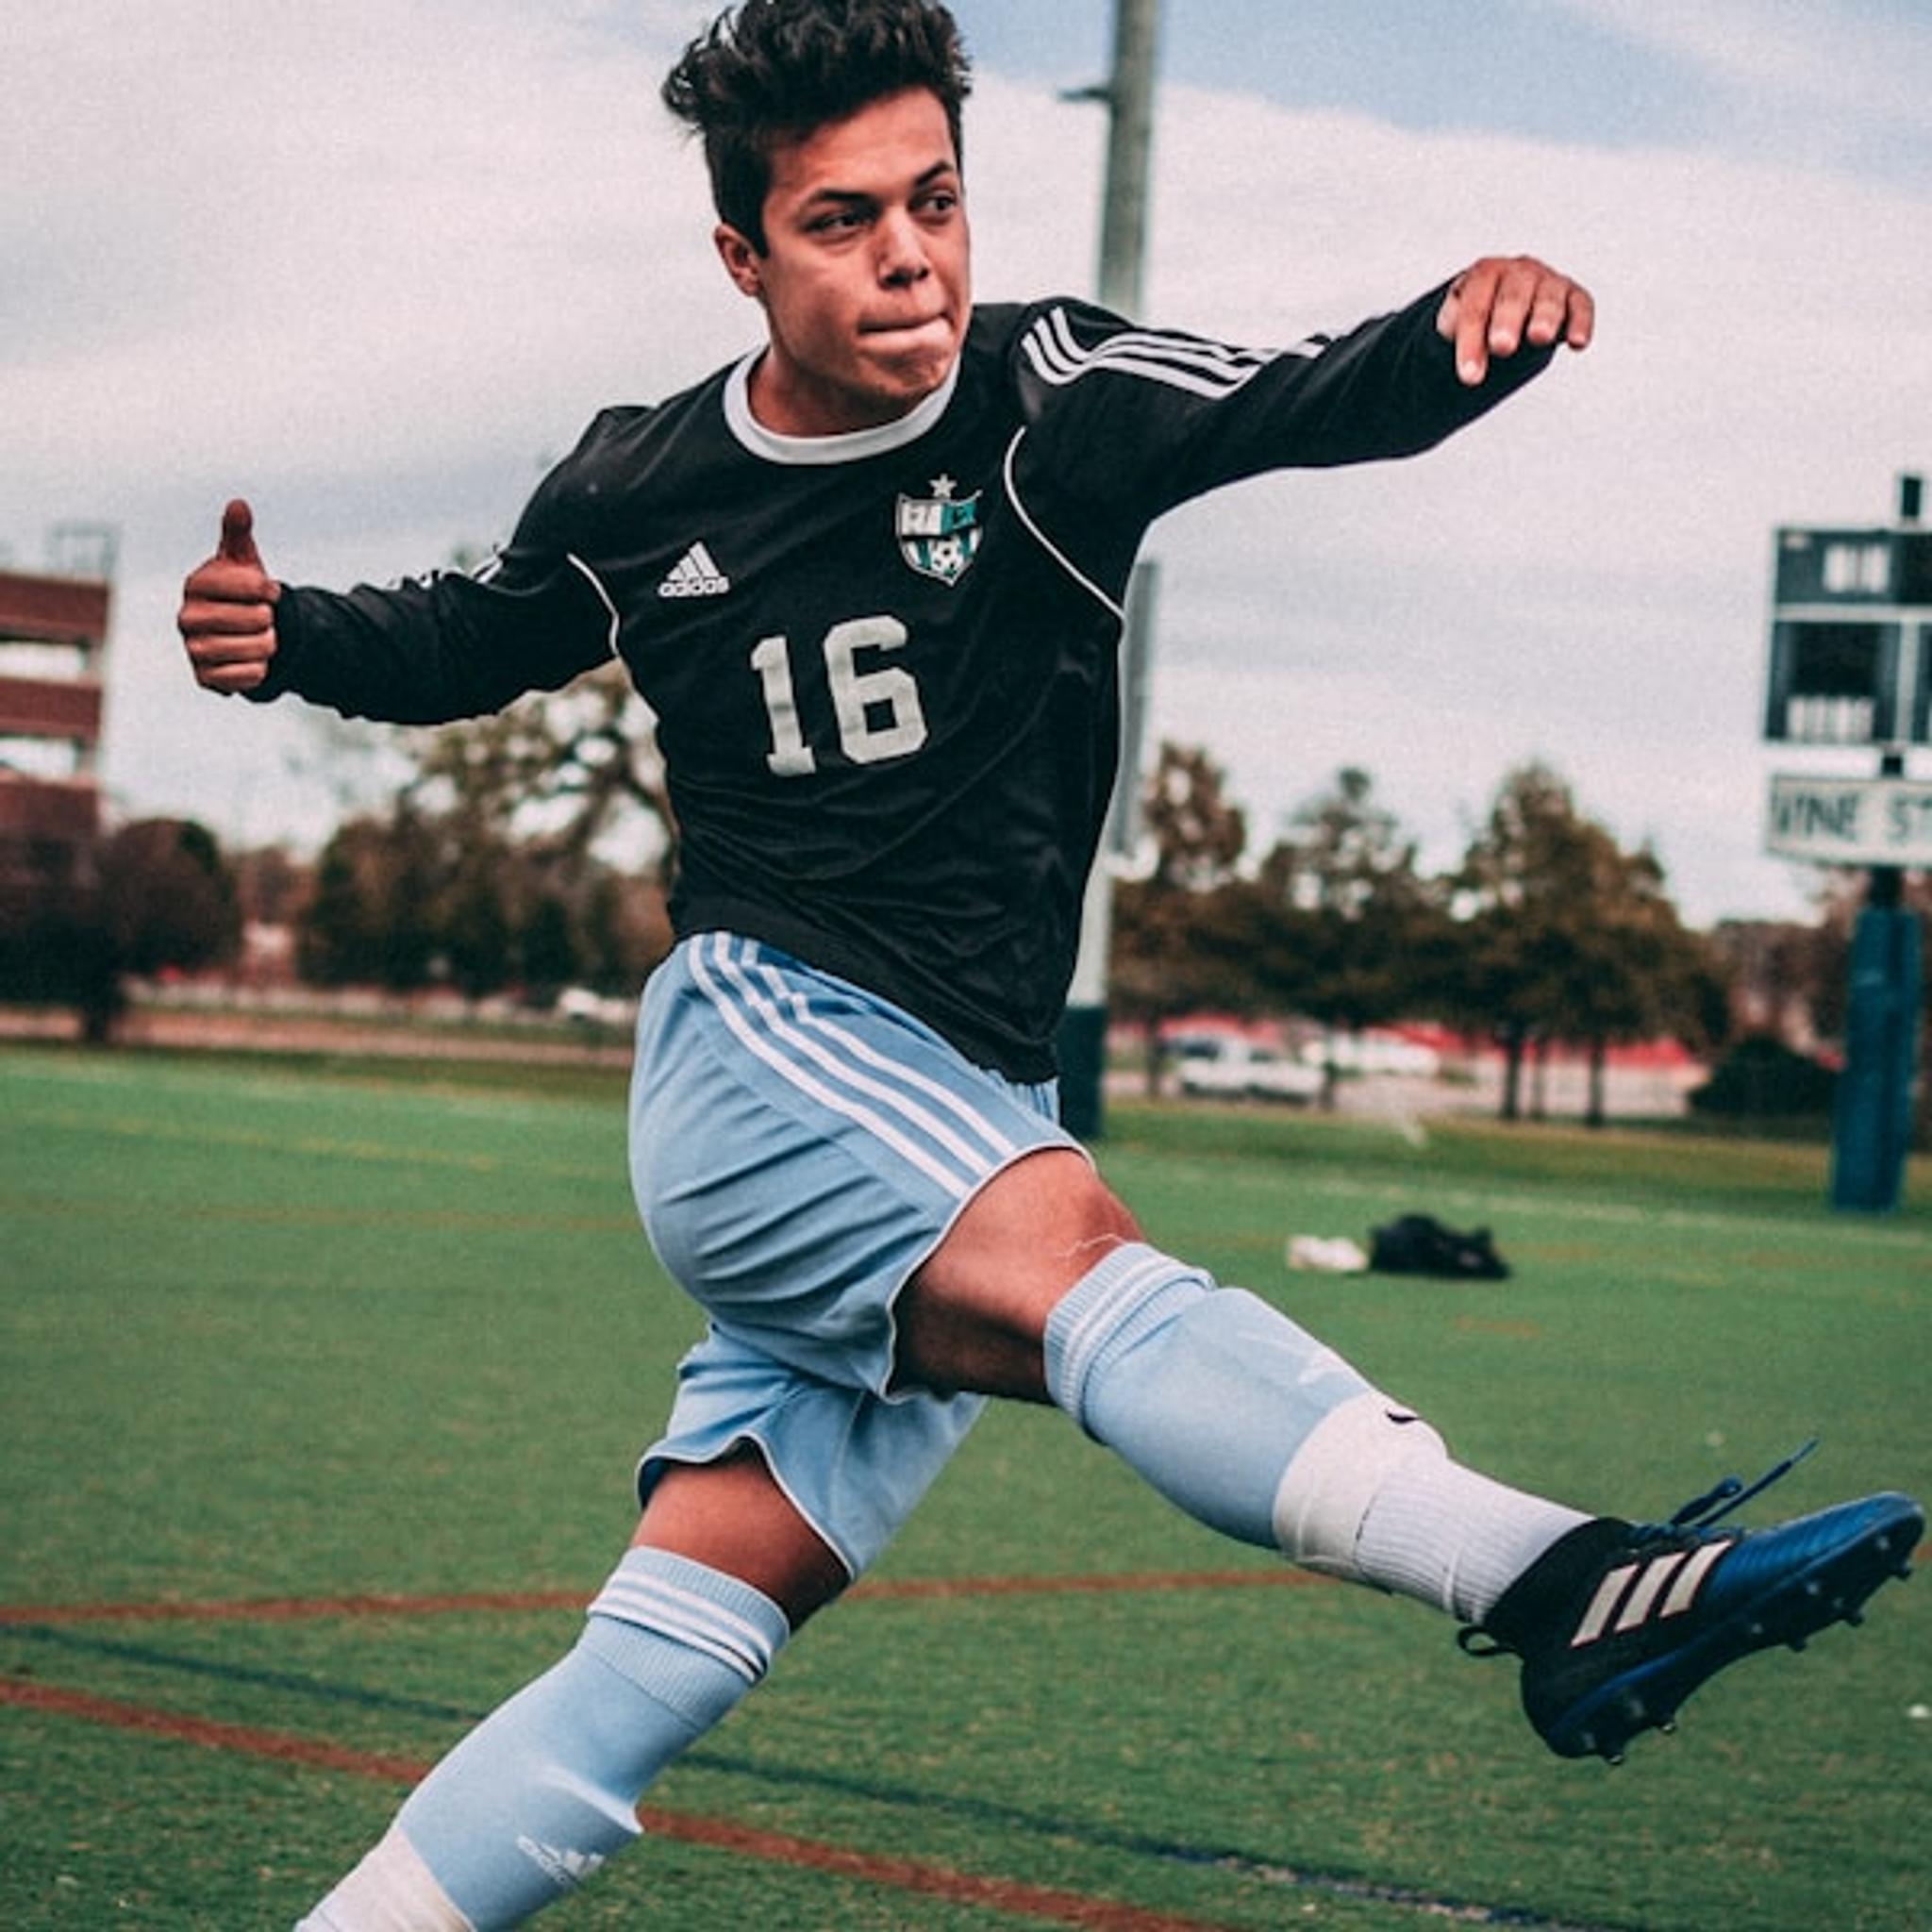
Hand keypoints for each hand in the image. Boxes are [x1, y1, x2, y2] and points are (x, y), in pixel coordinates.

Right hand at [178, 499, 279, 692]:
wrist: (238, 632)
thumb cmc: (240, 589)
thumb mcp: (242, 559)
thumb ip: (238, 533)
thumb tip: (238, 504)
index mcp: (196, 584)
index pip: (252, 587)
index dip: (268, 589)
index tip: (267, 590)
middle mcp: (186, 617)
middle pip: (257, 619)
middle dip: (269, 619)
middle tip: (260, 617)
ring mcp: (193, 649)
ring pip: (255, 649)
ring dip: (268, 644)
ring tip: (257, 637)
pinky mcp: (205, 678)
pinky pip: (248, 677)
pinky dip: (260, 670)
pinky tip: (252, 660)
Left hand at [1435, 257, 1593, 386]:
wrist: (1507, 300)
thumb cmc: (1483, 314)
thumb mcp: (1458, 319)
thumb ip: (1454, 325)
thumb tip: (1457, 336)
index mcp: (1485, 274)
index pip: (1475, 306)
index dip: (1470, 340)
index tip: (1469, 375)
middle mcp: (1518, 273)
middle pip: (1512, 296)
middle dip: (1507, 321)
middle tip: (1501, 346)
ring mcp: (1548, 282)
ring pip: (1548, 297)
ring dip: (1545, 317)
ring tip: (1538, 338)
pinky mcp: (1574, 296)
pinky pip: (1580, 306)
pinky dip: (1581, 322)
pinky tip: (1577, 342)